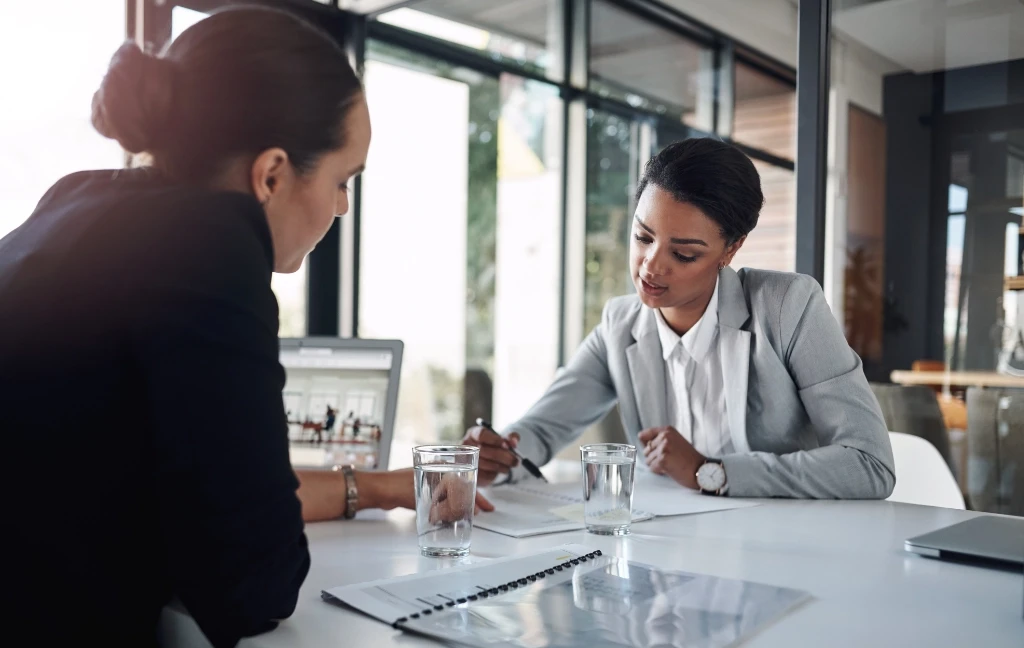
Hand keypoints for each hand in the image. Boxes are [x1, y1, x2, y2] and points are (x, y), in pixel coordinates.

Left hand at [368, 469, 493, 516]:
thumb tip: (455, 516)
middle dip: (472, 499)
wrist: (378, 490)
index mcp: (440, 467)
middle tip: (483, 510)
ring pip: (452, 492)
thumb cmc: (397, 487)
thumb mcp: (425, 497)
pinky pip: (441, 498)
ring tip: (470, 514)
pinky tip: (452, 513)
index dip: (476, 495)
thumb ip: (441, 506)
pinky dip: (449, 505)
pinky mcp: (421, 489)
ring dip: (461, 503)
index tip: (484, 506)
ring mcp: (429, 480)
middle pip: (461, 486)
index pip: (464, 481)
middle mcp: (436, 471)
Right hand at [461, 425, 520, 485]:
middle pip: (484, 450)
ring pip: (485, 464)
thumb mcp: (503, 439)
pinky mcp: (469, 474)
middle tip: (516, 460)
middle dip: (503, 456)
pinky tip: (500, 469)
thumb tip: (514, 442)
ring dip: (501, 466)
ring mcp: (466, 460)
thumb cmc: (494, 446)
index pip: (482, 435)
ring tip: (510, 465)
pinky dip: (496, 473)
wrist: (487, 459)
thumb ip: (510, 437)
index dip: (495, 440)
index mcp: (474, 433)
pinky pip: (484, 474)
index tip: (507, 445)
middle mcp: (466, 445)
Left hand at [637, 427, 705, 489]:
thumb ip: (661, 440)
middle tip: (669, 460)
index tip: (654, 450)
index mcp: (667, 430)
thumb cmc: (689, 459)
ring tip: (670, 464)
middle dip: (654, 457)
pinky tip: (670, 469)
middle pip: (645, 450)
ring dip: (656, 465)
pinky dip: (659, 471)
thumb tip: (644, 445)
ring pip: (648, 460)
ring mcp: (663, 448)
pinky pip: (652, 467)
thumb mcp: (675, 441)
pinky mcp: (663, 460)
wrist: (702, 470)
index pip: (643, 435)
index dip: (646, 445)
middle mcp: (664, 437)